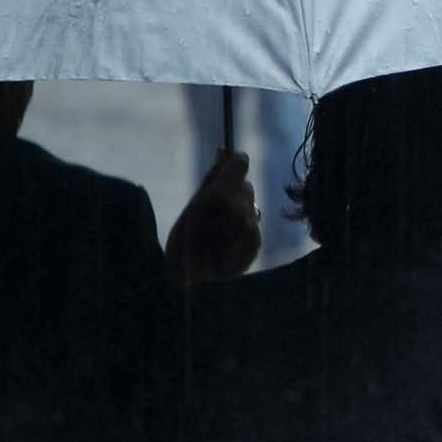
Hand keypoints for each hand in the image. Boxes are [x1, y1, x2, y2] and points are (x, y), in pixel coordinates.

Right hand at [165, 149, 258, 286]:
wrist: (195, 289)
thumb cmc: (184, 247)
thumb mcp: (191, 208)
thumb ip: (211, 179)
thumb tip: (223, 151)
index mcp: (219, 196)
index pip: (240, 164)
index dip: (233, 164)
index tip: (225, 169)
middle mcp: (240, 209)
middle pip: (244, 185)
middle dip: (232, 193)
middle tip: (212, 213)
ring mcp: (251, 227)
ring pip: (250, 203)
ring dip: (237, 211)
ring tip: (218, 231)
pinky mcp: (257, 242)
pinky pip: (254, 222)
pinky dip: (243, 227)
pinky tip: (227, 242)